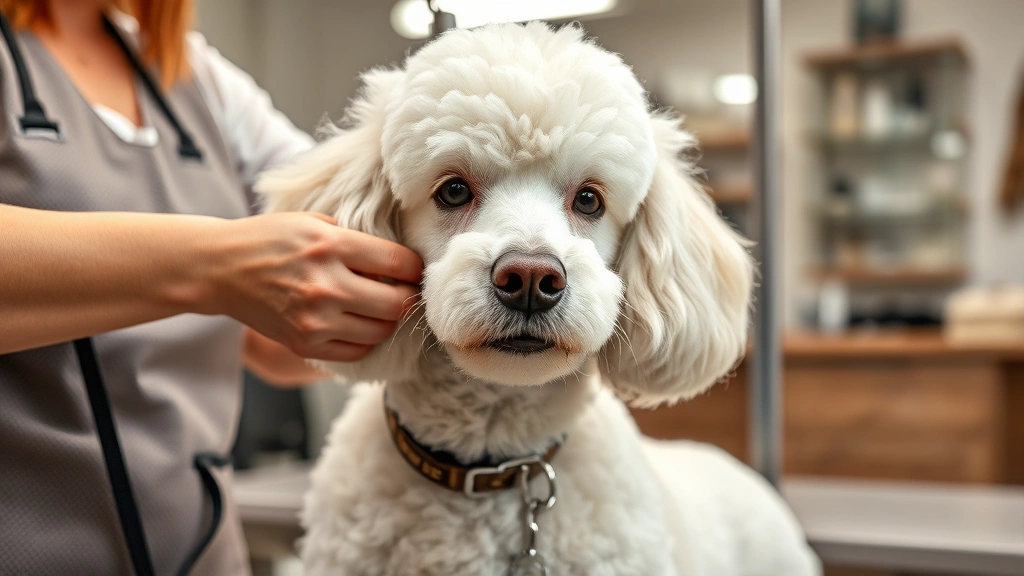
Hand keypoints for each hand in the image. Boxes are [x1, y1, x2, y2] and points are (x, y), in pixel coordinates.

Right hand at [207, 212, 422, 361]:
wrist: (221, 269)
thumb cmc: (270, 240)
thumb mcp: (314, 220)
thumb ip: (355, 237)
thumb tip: (398, 259)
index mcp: (330, 245)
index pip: (399, 263)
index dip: (416, 268)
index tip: (415, 270)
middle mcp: (325, 285)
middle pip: (396, 304)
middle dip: (408, 298)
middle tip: (404, 292)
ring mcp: (315, 320)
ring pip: (381, 331)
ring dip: (388, 320)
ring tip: (382, 307)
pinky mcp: (304, 344)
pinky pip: (357, 352)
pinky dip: (366, 340)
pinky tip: (360, 325)